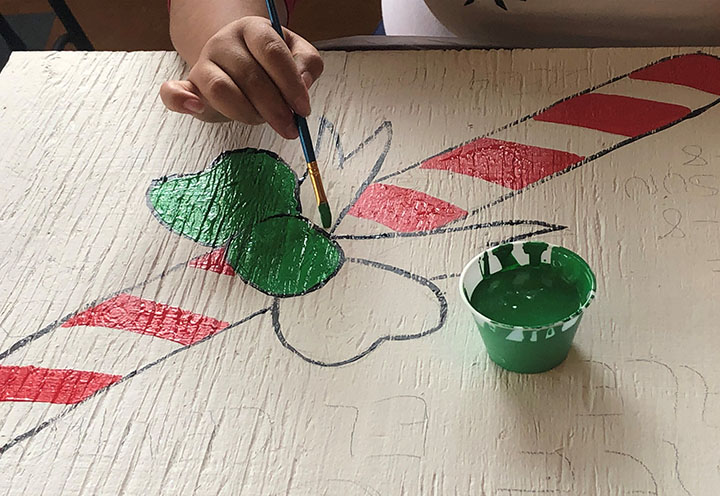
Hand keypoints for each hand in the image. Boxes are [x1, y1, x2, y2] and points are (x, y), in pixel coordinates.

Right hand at [160, 16, 322, 138]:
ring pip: (221, 90)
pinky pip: (172, 91)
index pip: (271, 51)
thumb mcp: (296, 56)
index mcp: (253, 29)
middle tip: (289, 127)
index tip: (303, 108)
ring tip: (261, 120)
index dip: (290, 82)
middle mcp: (224, 42)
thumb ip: (307, 64)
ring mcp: (204, 63)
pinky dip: (180, 100)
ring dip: (247, 113)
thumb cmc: (270, 64)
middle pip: (249, 75)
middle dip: (274, 107)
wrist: (238, 63)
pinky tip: (197, 108)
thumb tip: (303, 83)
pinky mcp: (190, 86)